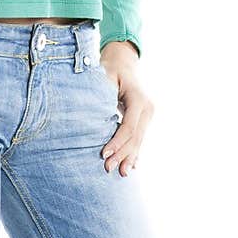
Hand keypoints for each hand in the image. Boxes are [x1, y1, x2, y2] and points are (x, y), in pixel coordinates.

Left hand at [98, 41, 152, 176]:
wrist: (124, 64)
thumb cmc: (110, 69)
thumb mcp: (105, 76)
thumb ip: (101, 94)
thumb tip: (89, 112)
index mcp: (138, 98)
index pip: (129, 126)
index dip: (117, 142)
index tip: (103, 154)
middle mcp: (147, 108)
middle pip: (135, 137)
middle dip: (122, 154)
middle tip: (107, 168)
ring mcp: (148, 115)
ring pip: (139, 140)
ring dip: (129, 157)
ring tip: (120, 173)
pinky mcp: (144, 120)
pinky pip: (139, 139)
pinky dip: (134, 153)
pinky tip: (131, 166)